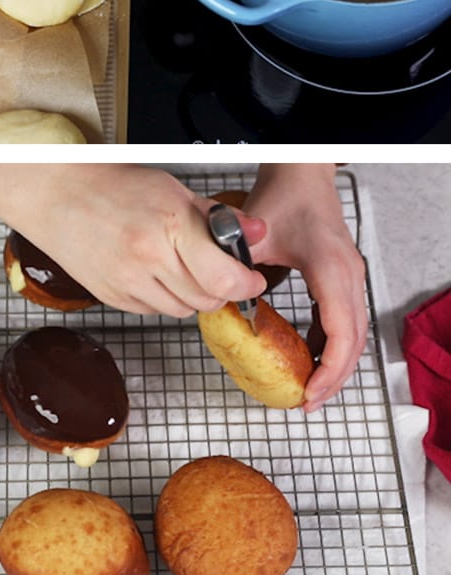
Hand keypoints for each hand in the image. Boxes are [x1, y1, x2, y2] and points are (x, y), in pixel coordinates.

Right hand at [0, 164, 267, 317]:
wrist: (53, 193)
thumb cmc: (110, 185)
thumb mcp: (172, 189)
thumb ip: (217, 217)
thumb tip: (256, 232)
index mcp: (168, 228)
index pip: (224, 279)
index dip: (246, 283)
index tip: (251, 277)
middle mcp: (147, 260)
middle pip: (206, 299)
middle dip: (221, 289)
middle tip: (219, 270)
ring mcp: (126, 282)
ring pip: (182, 310)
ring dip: (192, 295)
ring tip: (182, 267)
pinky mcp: (111, 296)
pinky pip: (153, 310)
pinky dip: (163, 297)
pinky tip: (154, 272)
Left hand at [243, 164, 365, 411]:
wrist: (301, 172)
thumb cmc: (283, 194)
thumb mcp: (253, 234)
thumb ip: (237, 266)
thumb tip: (220, 298)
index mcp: (331, 270)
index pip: (340, 331)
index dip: (328, 369)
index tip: (309, 393)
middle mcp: (348, 276)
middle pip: (353, 341)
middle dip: (333, 378)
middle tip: (306, 403)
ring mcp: (349, 277)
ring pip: (352, 333)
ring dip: (333, 363)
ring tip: (308, 389)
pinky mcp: (341, 277)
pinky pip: (341, 319)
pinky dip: (328, 342)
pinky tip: (307, 356)